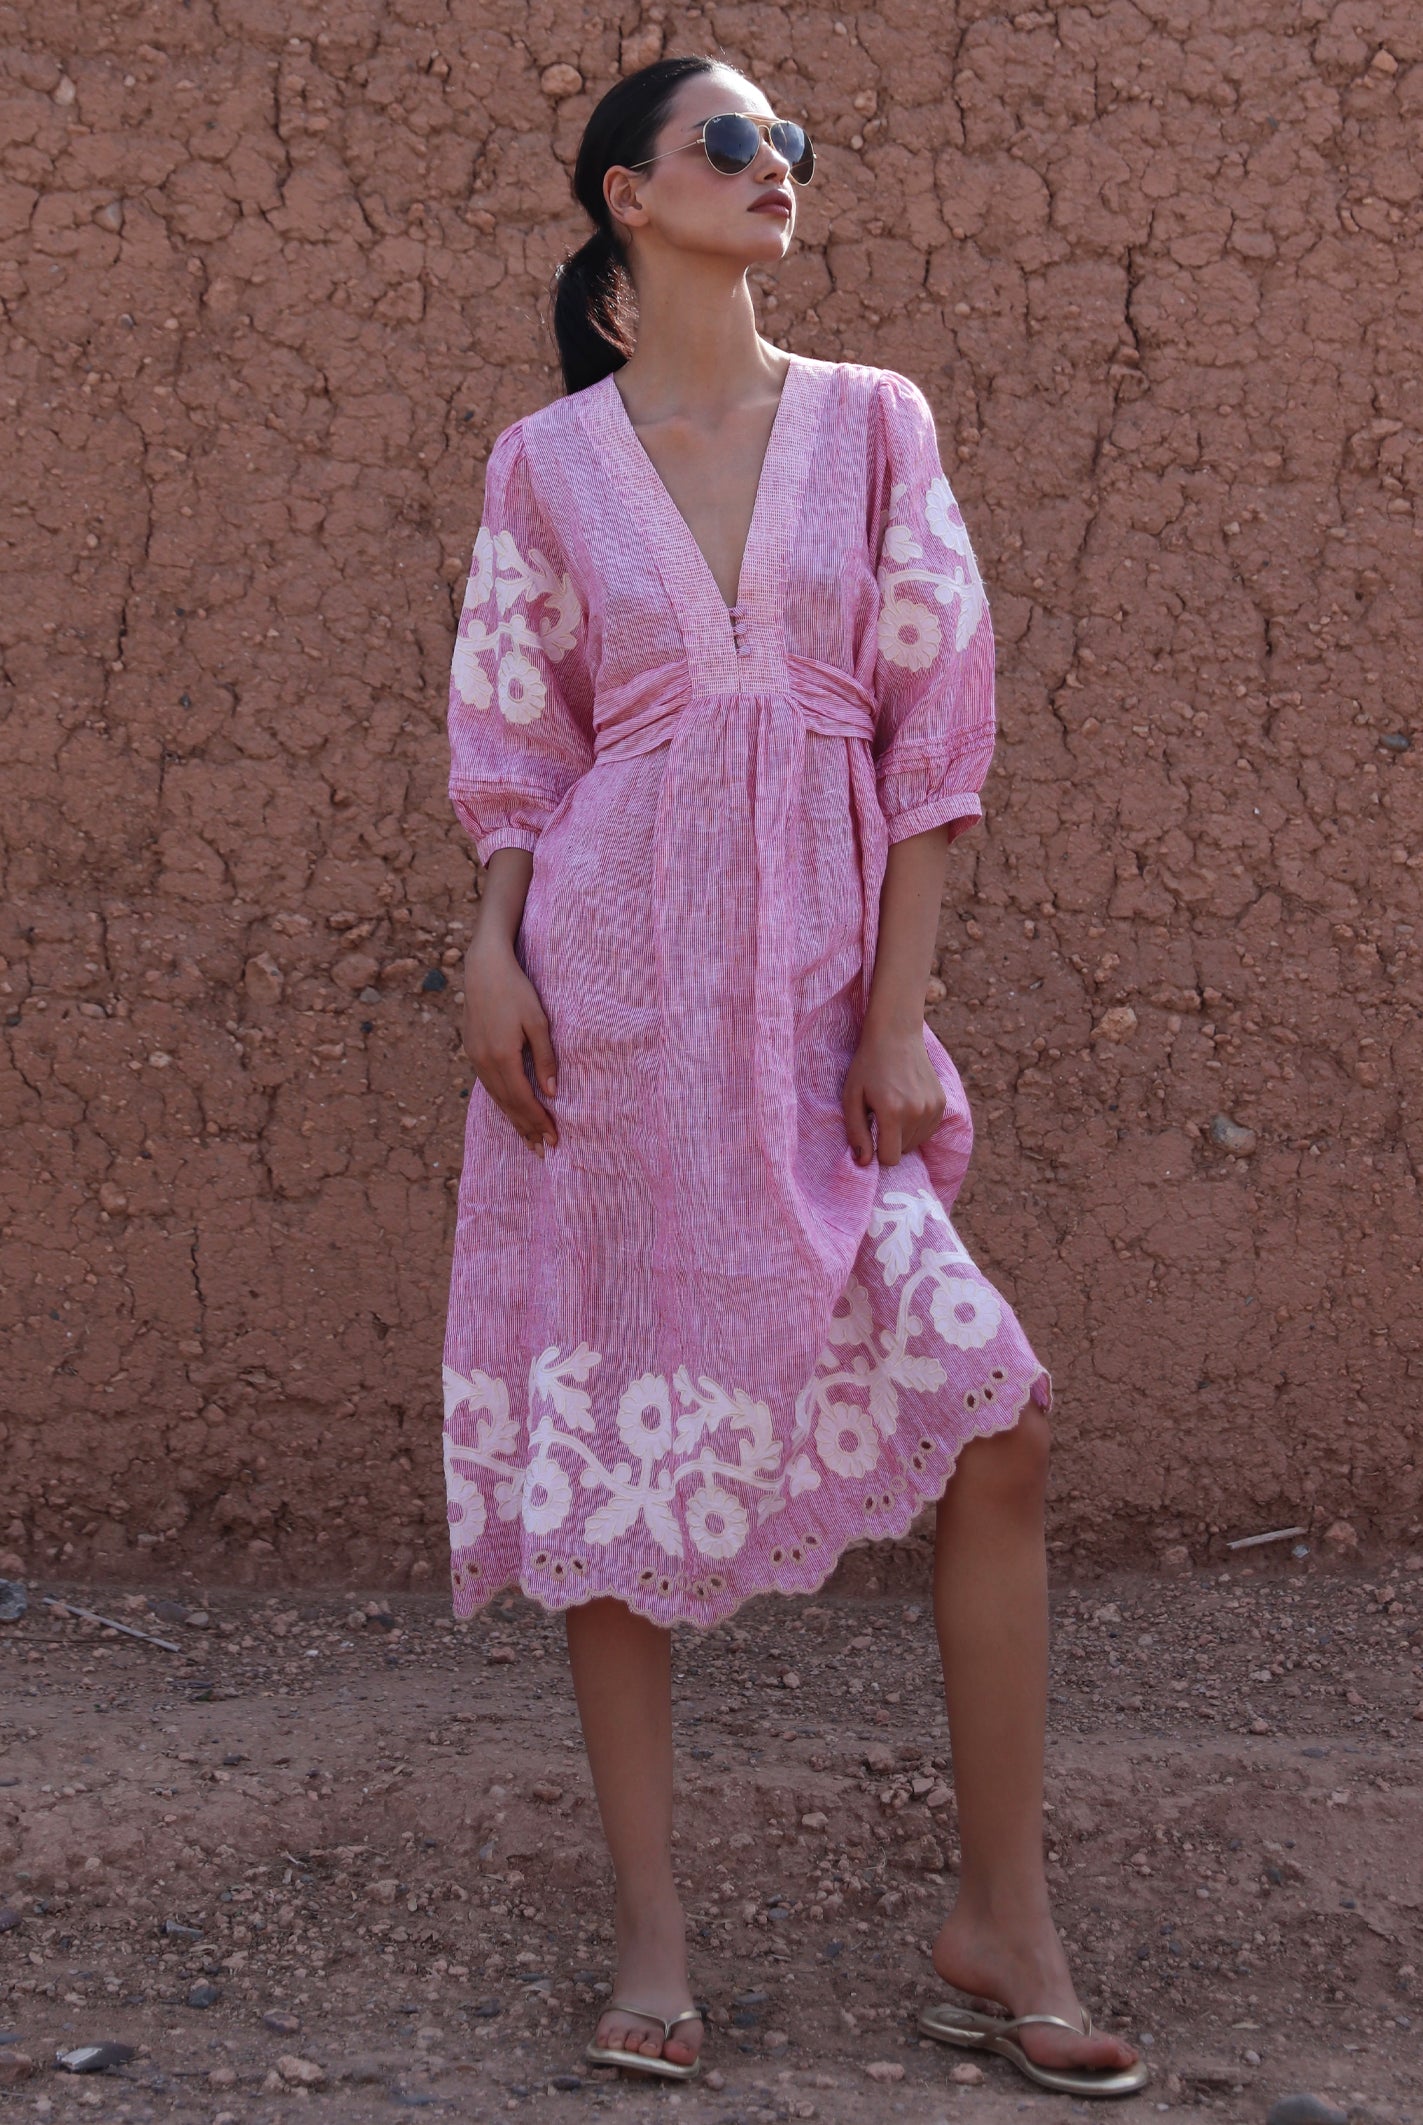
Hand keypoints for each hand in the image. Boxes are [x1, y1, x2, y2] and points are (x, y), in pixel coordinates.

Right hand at [462, 935, 557, 1157]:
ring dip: (513, 1119)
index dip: (539, 1122)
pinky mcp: (472, 1050)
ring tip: (528, 1138)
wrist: (483, 968)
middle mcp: (485, 1063)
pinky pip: (489, 1086)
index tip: (554, 1139)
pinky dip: (502, 1102)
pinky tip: (511, 1109)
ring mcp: (475, 1057)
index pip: (523, 1100)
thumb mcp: (538, 1022)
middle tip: (542, 1151)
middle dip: (526, 1129)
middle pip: (508, 1105)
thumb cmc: (517, 990)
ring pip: (496, 1098)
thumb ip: (545, 1059)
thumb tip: (552, 1094)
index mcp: (502, 1057)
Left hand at [842, 1014, 945, 1166]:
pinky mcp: (942, 1103)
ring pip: (916, 1143)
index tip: (871, 1135)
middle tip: (880, 1114)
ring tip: (893, 1107)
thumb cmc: (867, 1066)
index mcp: (892, 1112)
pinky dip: (916, 1126)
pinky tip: (906, 1105)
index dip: (877, 1153)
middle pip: (903, 1151)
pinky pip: (928, 1131)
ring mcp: (933, 1108)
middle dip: (889, 1141)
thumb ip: (856, 1133)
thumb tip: (865, 1163)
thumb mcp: (851, 1097)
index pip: (890, 1159)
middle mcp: (917, 1112)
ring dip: (903, 1134)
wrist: (896, 1035)